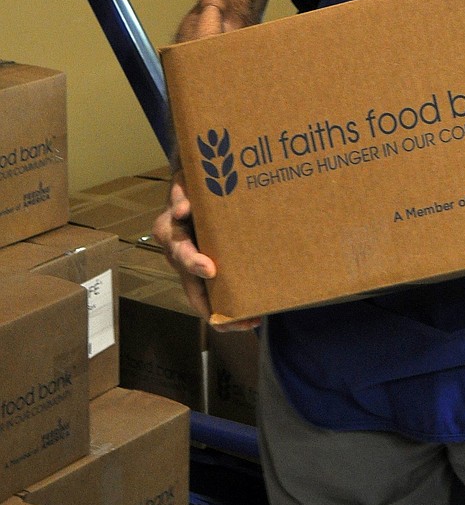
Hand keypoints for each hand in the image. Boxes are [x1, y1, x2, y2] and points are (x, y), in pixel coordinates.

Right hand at [153, 171, 260, 331]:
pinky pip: (215, 292)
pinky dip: (229, 307)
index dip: (193, 263)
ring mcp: (193, 263)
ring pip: (203, 296)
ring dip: (223, 314)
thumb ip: (181, 193)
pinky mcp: (208, 267)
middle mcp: (179, 253)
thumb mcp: (185, 181)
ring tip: (248, 322)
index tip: (210, 270)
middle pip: (191, 285)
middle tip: (233, 319)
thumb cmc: (192, 182)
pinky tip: (253, 315)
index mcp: (171, 231)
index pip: (179, 251)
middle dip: (211, 306)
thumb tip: (182, 210)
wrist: (196, 182)